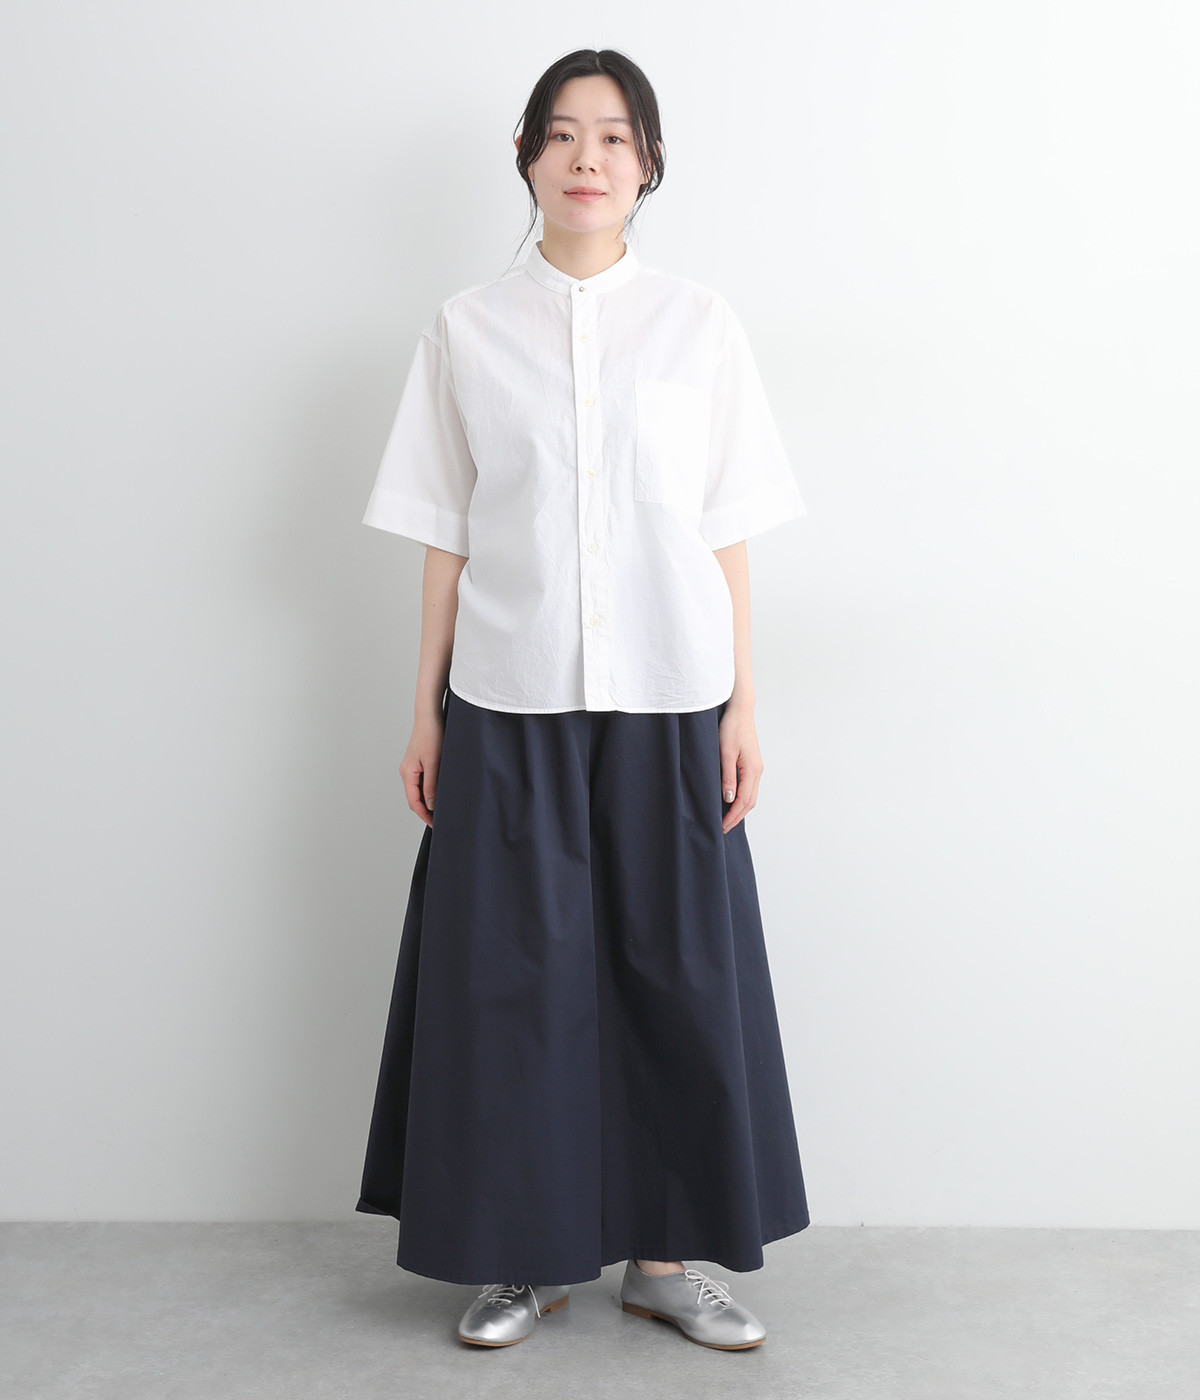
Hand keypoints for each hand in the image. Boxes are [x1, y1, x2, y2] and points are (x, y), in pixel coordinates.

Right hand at [400, 706, 446, 827]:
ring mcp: (412, 767)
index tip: (435, 824)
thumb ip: (431, 785)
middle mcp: (407, 772)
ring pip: (419, 790)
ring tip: (442, 808)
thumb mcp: (433, 762)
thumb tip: (430, 805)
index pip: (413, 802)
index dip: (424, 815)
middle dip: (426, 811)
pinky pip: (423, 782)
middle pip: (415, 798)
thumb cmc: (431, 734)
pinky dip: (430, 790)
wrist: (430, 715)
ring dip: (428, 801)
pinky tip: (440, 792)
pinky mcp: (419, 762)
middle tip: (440, 820)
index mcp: (407, 773)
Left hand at [718, 702, 762, 832]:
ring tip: (728, 819)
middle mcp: (757, 770)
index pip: (744, 800)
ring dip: (741, 809)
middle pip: (750, 801)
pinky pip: (749, 787)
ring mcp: (756, 767)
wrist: (740, 710)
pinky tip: (733, 801)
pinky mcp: (752, 763)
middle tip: (723, 828)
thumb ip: (728, 777)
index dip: (733, 815)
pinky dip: (743, 799)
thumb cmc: (731, 728)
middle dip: (737, 817)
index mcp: (752, 769)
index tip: (722, 826)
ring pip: (751, 796)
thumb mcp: (725, 753)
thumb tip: (729, 799)